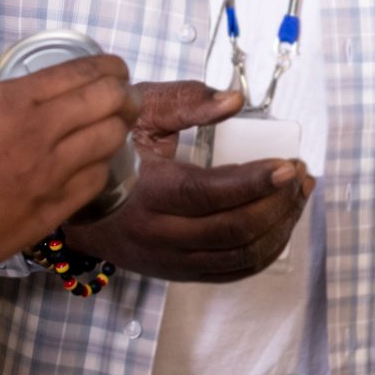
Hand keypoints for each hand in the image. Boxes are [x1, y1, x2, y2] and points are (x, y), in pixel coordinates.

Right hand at [0, 56, 137, 293]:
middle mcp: (38, 134)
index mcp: (11, 102)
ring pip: (110, 142)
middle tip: (124, 96)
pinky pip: (94, 183)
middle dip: (124, 93)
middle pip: (109, 102)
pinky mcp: (49, 213)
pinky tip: (94, 165)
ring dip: (118, 129)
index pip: (82, 73)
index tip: (115, 68)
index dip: (108, 66)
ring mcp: (48, 176)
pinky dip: (100, 169)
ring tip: (115, 127)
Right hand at [64, 81, 313, 281]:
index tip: (288, 165)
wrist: (74, 207)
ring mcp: (170, 261)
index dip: (254, 181)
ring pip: (238, 257)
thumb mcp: (138, 114)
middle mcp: (157, 235)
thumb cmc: (110, 152)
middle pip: (232, 231)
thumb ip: (186, 103)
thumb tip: (234, 100)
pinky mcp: (179, 273)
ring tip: (298, 195)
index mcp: (146, 192)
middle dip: (277, 203)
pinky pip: (232, 272)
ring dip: (280, 227)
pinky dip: (266, 251)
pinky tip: (281, 222)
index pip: (208, 194)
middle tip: (300, 173)